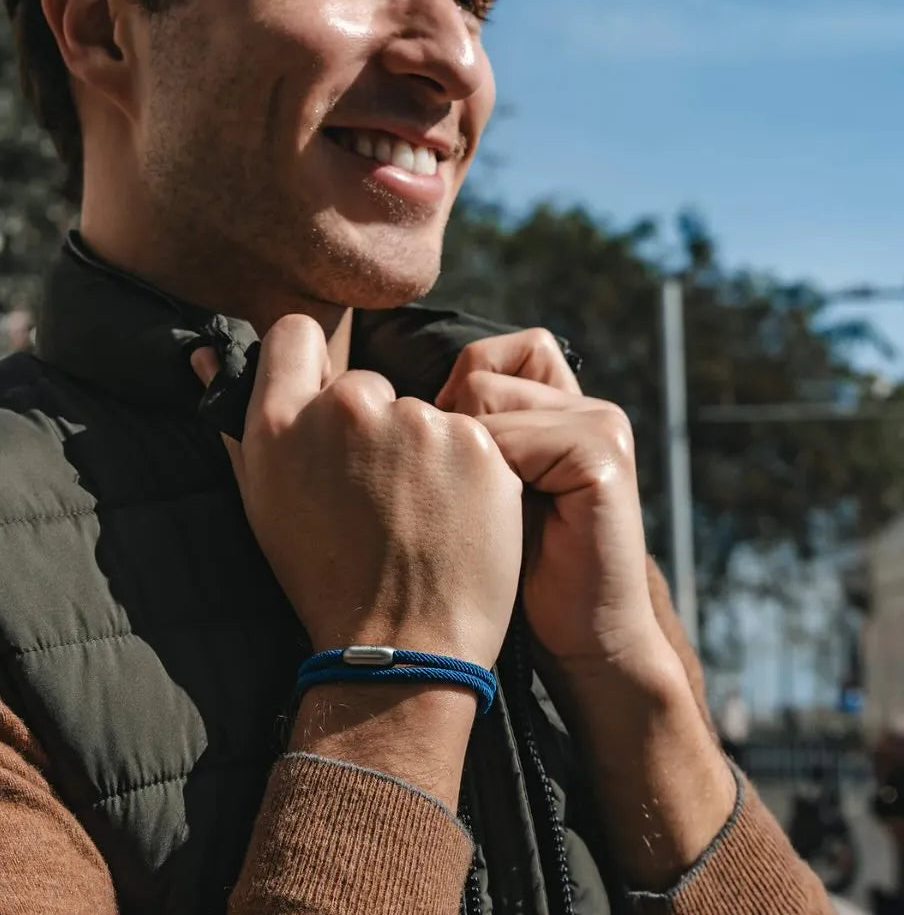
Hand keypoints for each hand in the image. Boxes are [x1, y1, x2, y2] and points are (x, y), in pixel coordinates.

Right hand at [192, 315, 523, 670]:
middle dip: (372, 428)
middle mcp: (349, 407)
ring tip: (417, 515)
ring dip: (421, 451)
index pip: (295, 333)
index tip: (324, 407)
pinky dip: (465, 471)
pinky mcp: (477, 443)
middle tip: (376, 494)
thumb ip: (237, 421)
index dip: (309, 365)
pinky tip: (454, 517)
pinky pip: (469, 437)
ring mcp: (418, 422)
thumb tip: (204, 354)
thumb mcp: (262, 500)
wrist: (401, 648)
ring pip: (420, 414)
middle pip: (365, 383)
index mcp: (284, 419)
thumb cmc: (323, 579)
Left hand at [436, 329, 661, 669]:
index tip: (446, 469)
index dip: (450, 404)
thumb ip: (464, 437)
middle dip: (453, 432)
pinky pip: (507, 439)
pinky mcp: (599, 452)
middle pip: (478, 373)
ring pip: (483, 400)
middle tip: (463, 499)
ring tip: (484, 515)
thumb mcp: (483, 491)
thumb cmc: (511, 570)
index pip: (487, 356)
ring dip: (466, 460)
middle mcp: (584, 404)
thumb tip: (394, 401)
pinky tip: (503, 524)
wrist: (577, 638)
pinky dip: (488, 481)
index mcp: (559, 406)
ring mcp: (599, 422)